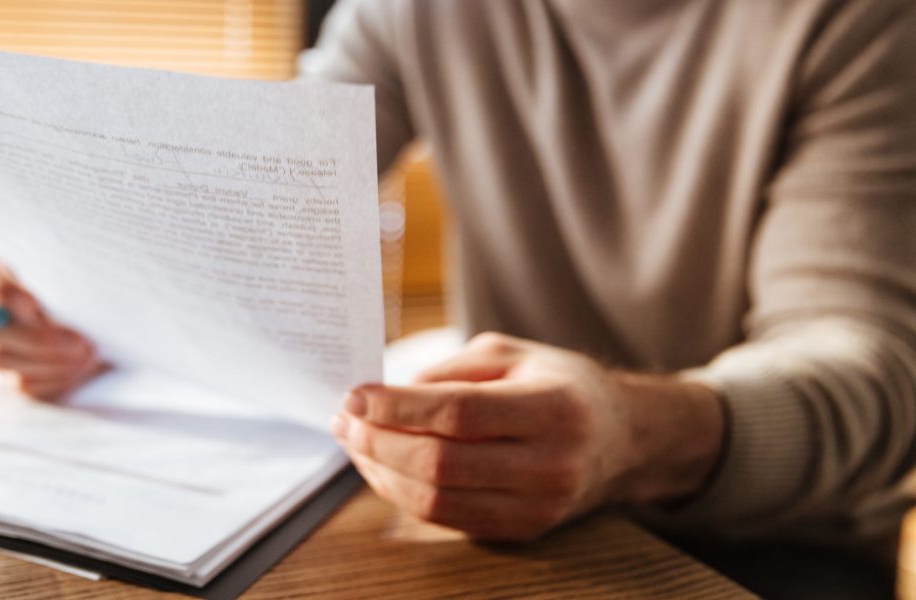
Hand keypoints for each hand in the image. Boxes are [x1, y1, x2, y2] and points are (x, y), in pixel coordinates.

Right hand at [0, 240, 101, 398]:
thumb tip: (82, 293)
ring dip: (51, 362)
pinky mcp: (8, 368)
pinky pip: (21, 383)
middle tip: (81, 343)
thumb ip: (65, 265)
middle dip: (39, 340)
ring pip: (4, 359)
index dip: (3, 290)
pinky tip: (81, 369)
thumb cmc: (73, 266)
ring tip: (89, 356)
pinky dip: (53, 379)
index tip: (34, 305)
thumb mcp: (69, 257)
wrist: (85, 296)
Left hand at [332, 332, 723, 540]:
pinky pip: (448, 518)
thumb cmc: (560, 385)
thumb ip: (450, 372)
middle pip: (441, 463)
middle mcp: (551, 464)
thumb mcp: (512, 354)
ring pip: (438, 501)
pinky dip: (404, 495)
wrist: (623, 439)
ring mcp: (538, 506)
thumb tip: (384, 396)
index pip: (459, 414)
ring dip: (382, 473)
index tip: (355, 395)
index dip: (398, 408)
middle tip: (345, 419)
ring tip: (355, 442)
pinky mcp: (522, 530)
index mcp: (553, 408)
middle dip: (378, 442)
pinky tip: (382, 467)